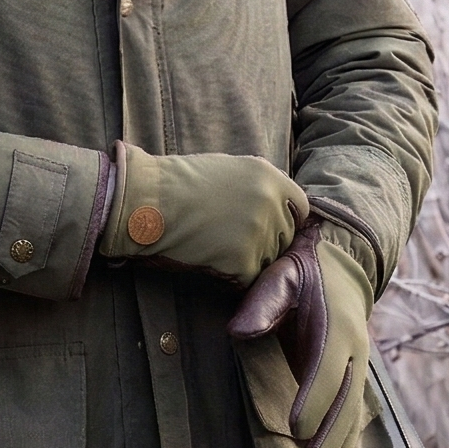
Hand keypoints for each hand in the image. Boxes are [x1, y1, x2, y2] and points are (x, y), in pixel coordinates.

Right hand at [99, 141, 307, 284]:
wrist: (148, 201)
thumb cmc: (179, 183)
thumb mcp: (229, 168)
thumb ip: (260, 186)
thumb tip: (280, 206)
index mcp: (270, 177)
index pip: (300, 208)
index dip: (285, 220)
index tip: (269, 227)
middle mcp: (271, 203)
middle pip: (285, 237)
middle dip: (267, 242)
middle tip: (233, 240)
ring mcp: (259, 233)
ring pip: (268, 260)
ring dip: (249, 260)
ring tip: (217, 246)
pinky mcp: (243, 261)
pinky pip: (248, 278)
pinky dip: (232, 275)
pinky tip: (210, 259)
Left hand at [226, 219, 376, 447]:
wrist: (343, 265)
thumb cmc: (304, 270)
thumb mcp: (282, 274)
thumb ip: (264, 301)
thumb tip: (238, 331)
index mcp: (337, 325)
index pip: (327, 367)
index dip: (315, 397)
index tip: (297, 428)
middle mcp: (354, 351)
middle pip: (345, 403)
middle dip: (328, 441)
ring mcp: (356, 369)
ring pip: (352, 419)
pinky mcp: (351, 382)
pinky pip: (350, 421)